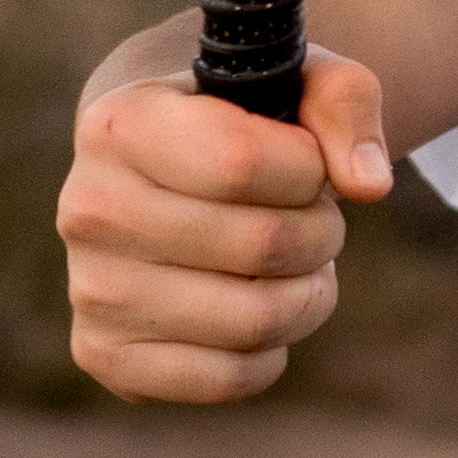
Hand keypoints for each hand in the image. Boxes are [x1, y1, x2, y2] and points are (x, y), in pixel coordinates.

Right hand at [58, 39, 393, 404]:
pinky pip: (226, 378)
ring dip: (308, 295)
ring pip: (254, 319)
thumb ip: (344, 102)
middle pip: (262, 245)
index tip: (308, 162)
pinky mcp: (105, 354)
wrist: (155, 167)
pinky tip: (259, 307)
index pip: (240, 162)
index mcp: (120, 124)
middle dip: (320, 232)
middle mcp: (88, 207)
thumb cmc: (239, 117)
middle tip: (316, 218)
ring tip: (298, 264)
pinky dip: (271, 352)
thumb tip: (369, 184)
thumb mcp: (297, 79)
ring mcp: (90, 289)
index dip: (308, 168)